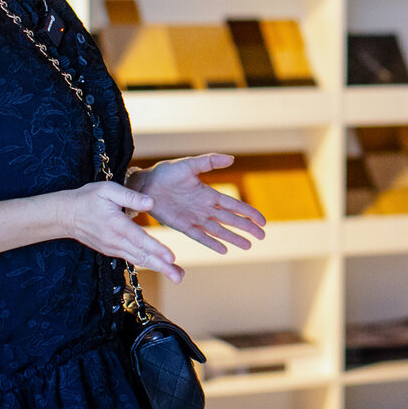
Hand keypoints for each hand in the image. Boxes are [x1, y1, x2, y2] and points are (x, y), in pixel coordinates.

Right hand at [57, 180, 183, 282]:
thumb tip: (152, 203)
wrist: (65, 215)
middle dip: (162, 267)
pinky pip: (132, 258)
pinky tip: (161, 267)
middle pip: (142, 255)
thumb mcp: (107, 190)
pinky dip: (147, 263)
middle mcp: (115, 240)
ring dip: (158, 268)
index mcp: (116, 225)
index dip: (156, 249)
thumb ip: (130, 197)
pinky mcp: (111, 250)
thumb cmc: (88, 198)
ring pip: (139, 259)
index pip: (139, 239)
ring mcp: (113, 248)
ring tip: (177, 276)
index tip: (171, 257)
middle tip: (179, 277)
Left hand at [129, 154, 266, 255]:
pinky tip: (224, 250)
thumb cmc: (166, 173)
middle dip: (247, 228)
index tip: (262, 220)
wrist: (144, 184)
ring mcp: (195, 218)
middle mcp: (205, 208)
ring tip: (248, 246)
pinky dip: (212, 243)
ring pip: (219, 231)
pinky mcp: (182, 226)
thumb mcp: (189, 164)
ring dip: (234, 238)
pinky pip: (200, 237)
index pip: (234, 205)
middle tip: (262, 236)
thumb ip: (210, 162)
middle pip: (231, 220)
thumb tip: (232, 158)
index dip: (248, 212)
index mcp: (209, 194)